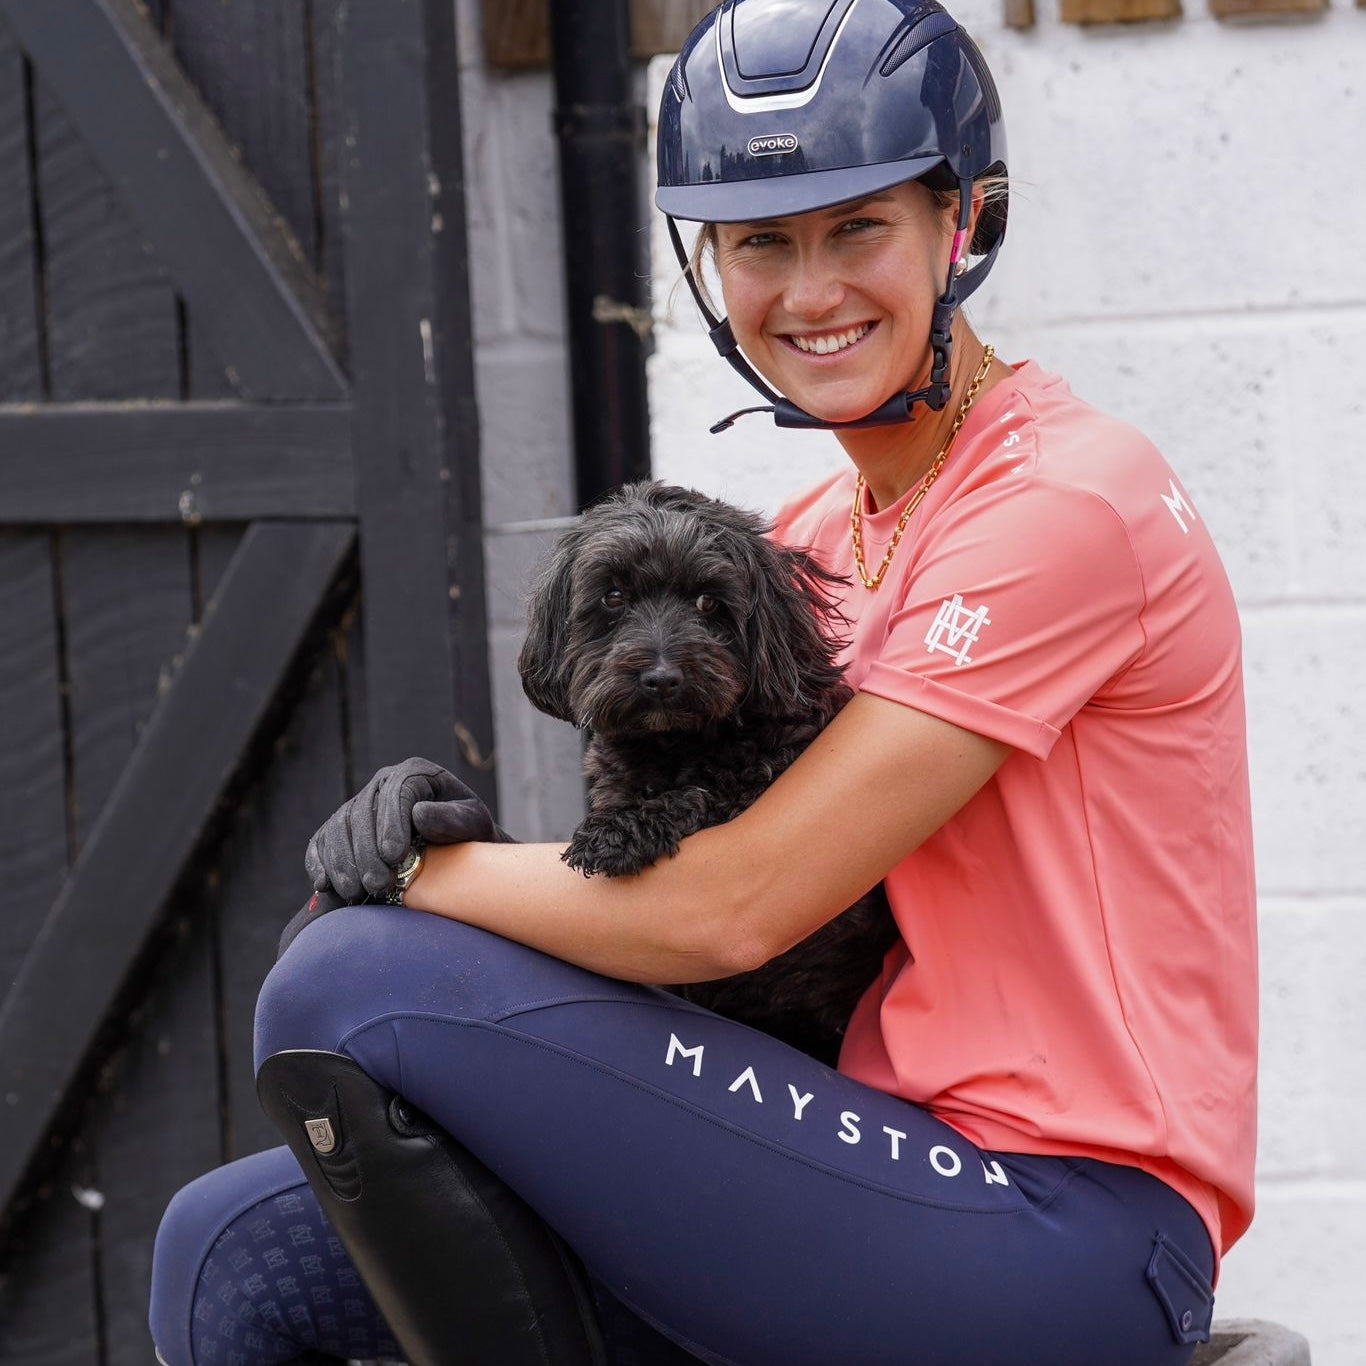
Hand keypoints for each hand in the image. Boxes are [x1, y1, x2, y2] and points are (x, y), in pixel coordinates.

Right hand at [304, 757, 512, 901]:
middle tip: (378, 885)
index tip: (395, 856)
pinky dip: (319, 863)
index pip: (398, 791)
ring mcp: (359, 804)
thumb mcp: (473, 824)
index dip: (392, 823)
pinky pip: (321, 841)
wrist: (456, 852)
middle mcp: (383, 783)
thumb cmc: (469, 835)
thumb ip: (452, 819)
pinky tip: (325, 885)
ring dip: (343, 862)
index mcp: (417, 774)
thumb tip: (420, 815)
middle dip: (367, 852)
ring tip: (357, 893)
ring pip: (338, 828)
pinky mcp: (341, 828)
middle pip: (363, 812)